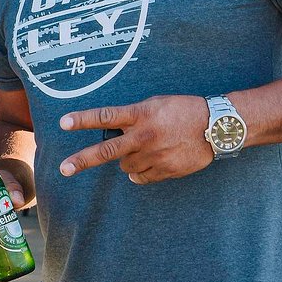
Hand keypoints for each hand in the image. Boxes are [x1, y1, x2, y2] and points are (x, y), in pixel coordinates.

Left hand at [58, 95, 212, 183]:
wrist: (218, 126)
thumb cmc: (184, 110)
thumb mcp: (156, 104)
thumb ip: (133, 117)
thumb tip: (114, 134)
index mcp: (141, 114)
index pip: (105, 117)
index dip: (82, 120)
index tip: (63, 123)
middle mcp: (144, 136)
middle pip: (105, 151)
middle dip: (82, 160)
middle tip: (64, 168)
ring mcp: (154, 155)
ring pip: (124, 165)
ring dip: (128, 159)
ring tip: (147, 148)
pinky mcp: (165, 170)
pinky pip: (141, 177)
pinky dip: (141, 171)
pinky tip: (155, 160)